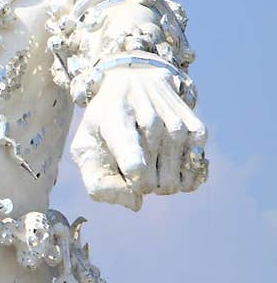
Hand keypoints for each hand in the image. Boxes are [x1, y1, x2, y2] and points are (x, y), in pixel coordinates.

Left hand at [70, 66, 206, 209]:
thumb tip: (136, 203)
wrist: (135, 79)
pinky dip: (182, 177)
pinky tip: (168, 164)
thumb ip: (98, 181)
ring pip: (174, 181)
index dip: (134, 175)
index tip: (133, 172)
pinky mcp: (196, 128)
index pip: (132, 156)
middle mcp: (150, 117)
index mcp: (116, 118)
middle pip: (152, 180)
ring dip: (160, 182)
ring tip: (148, 162)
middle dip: (139, 184)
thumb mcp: (86, 145)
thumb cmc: (105, 121)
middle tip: (132, 166)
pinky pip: (194, 172)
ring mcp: (176, 122)